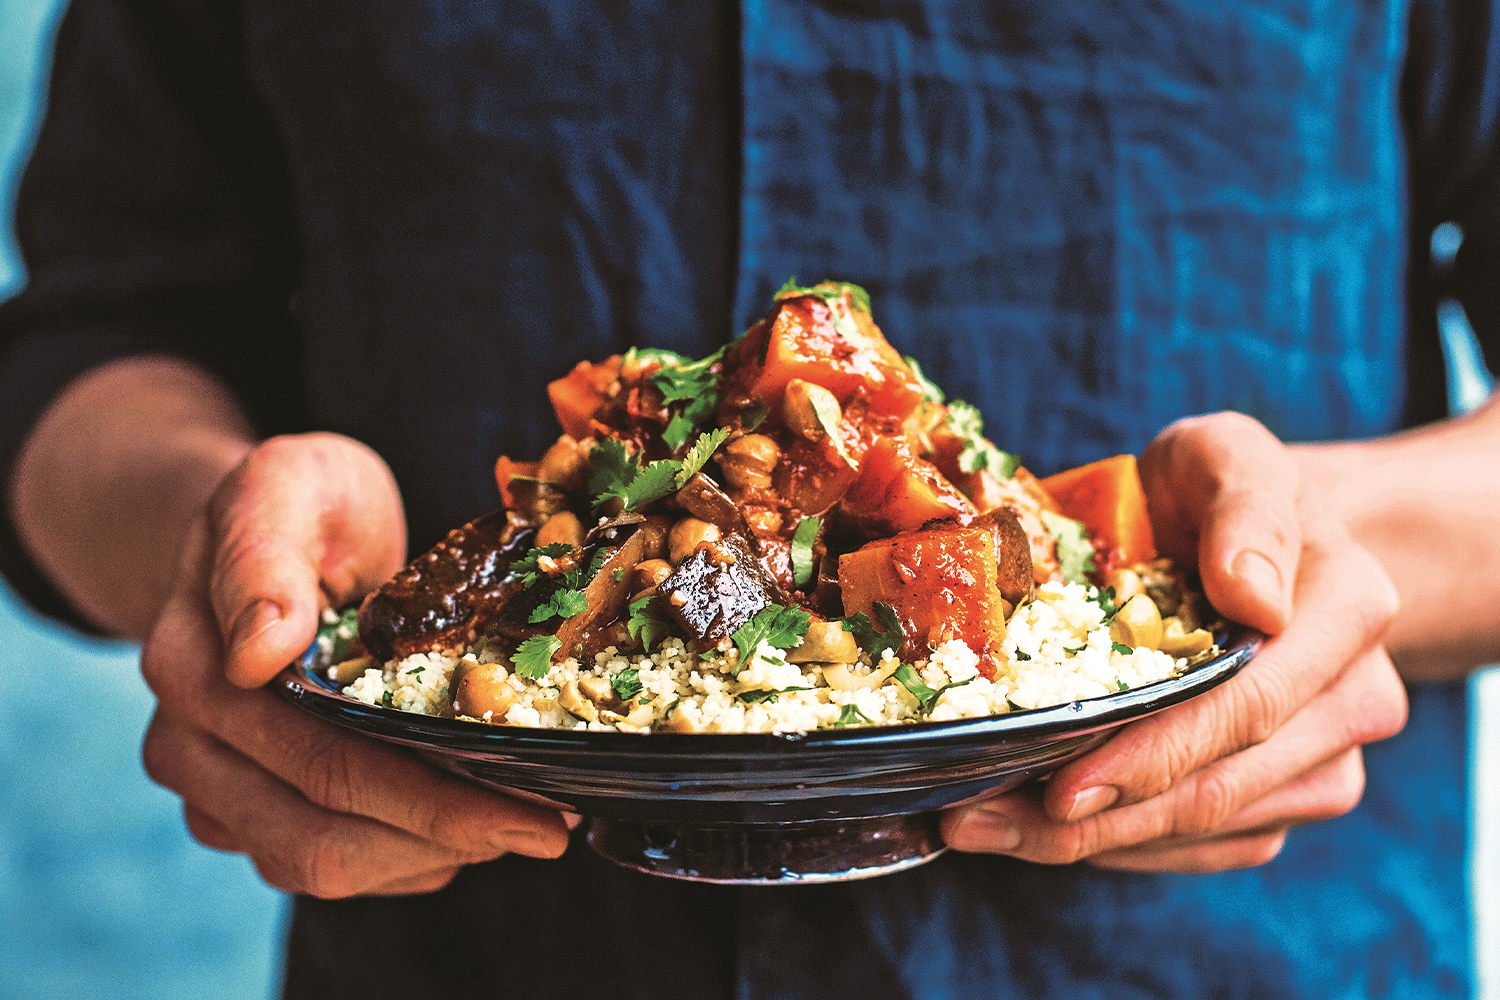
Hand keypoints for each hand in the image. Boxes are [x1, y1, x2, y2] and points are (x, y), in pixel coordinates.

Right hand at [140, 433, 569, 896]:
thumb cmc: (300, 504)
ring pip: (324, 866)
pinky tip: (473, 823)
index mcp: (196, 670)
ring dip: (432, 855)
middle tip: (552, 828)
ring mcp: (215, 788)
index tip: (526, 804)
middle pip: (323, 837)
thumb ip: (265, 557)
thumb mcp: (289, 486)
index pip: (321, 764)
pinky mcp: (249, 813)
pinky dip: (407, 856)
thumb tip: (257, 653)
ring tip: (527, 823)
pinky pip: (329, 865)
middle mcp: (189, 746)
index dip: (429, 800)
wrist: (272, 530)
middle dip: (449, 837)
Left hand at [940, 413, 1408, 871]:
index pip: (1247, 708)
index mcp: (1348, 610)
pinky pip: (1205, 846)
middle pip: (1219, 789)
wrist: (1245, 533)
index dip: (1152, 756)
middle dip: (1094, 820)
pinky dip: (1120, 846)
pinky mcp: (1287, 793)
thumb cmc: (1215, 490)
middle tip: (977, 820)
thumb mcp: (1224, 457)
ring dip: (1091, 844)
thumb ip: (1246, 509)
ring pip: (1207, 831)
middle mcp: (1356, 698)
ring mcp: (1328, 757)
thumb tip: (1255, 598)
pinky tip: (1037, 831)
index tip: (1063, 787)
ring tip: (981, 826)